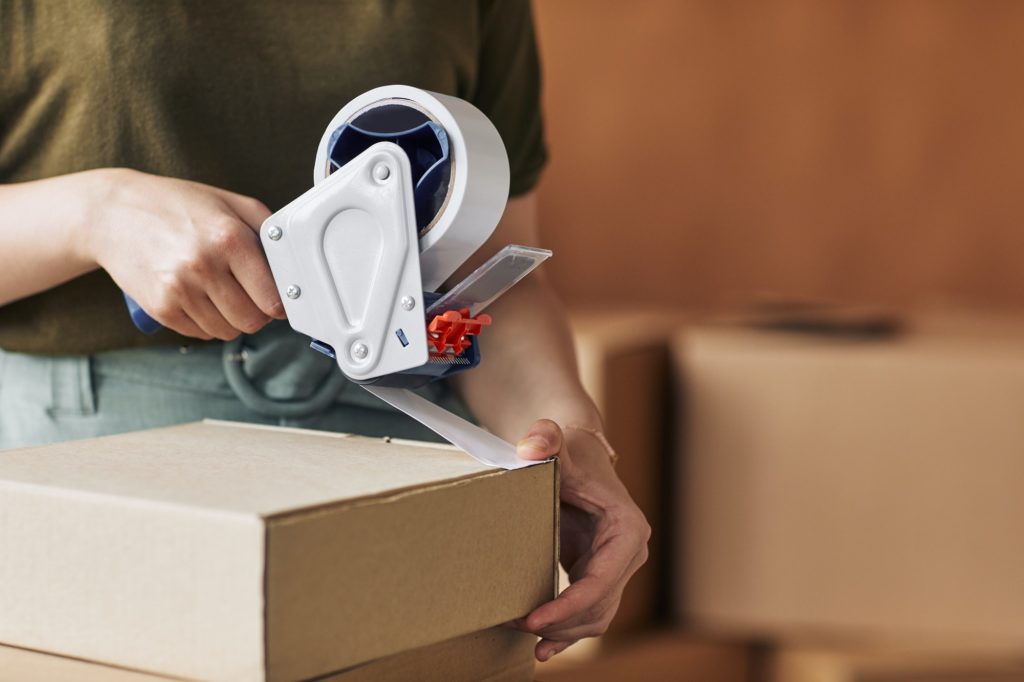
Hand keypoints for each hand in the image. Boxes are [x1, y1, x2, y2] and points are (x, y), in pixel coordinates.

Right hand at [85, 169, 283, 339]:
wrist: (112, 212)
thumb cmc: (176, 205)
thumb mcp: (230, 202)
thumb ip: (268, 230)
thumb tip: (292, 266)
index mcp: (228, 238)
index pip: (272, 298)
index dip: (279, 302)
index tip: (277, 298)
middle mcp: (204, 265)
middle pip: (252, 320)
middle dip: (257, 312)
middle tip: (249, 295)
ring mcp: (179, 289)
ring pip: (227, 331)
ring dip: (231, 319)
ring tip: (221, 293)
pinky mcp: (160, 307)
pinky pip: (200, 334)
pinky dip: (206, 323)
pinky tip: (199, 299)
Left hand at [511, 419, 650, 660]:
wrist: (575, 455)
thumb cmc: (568, 451)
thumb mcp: (556, 443)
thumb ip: (545, 438)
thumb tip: (532, 448)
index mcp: (626, 528)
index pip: (602, 580)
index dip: (569, 605)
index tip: (534, 619)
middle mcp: (629, 553)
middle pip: (599, 606)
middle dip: (559, 623)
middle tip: (515, 624)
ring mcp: (616, 567)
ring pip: (596, 617)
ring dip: (562, 632)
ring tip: (522, 634)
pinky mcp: (599, 574)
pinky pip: (589, 613)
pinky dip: (568, 632)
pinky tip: (543, 649)